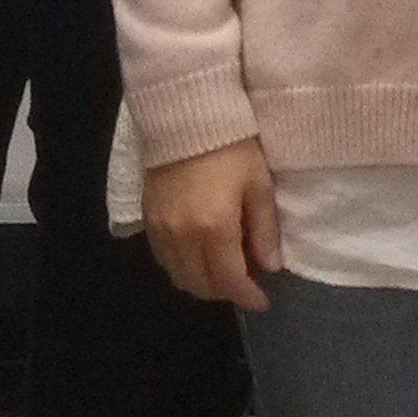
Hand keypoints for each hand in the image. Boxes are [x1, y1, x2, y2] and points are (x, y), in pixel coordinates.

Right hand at [142, 139, 278, 309]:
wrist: (186, 116)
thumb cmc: (232, 146)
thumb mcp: (258, 183)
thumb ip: (264, 228)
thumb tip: (271, 267)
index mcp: (214, 228)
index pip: (229, 280)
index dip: (247, 297)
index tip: (262, 300)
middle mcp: (182, 236)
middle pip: (199, 285)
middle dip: (225, 291)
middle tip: (245, 279)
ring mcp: (160, 229)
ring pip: (178, 276)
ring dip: (201, 281)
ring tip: (223, 266)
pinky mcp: (146, 219)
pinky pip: (162, 259)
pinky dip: (181, 266)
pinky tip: (198, 253)